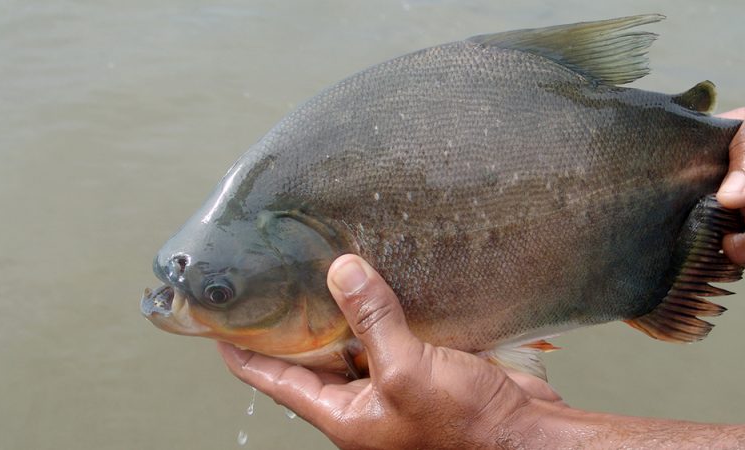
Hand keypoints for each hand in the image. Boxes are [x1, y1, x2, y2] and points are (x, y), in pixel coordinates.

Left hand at [218, 254, 563, 448]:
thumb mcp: (406, 373)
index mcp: (345, 415)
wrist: (524, 438)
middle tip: (275, 281)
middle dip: (296, 323)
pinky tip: (379, 280)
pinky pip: (393, 334)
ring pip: (356, 341)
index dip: (245, 355)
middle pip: (314, 357)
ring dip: (343, 309)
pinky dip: (384, 309)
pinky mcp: (424, 366)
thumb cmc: (464, 429)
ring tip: (322, 270)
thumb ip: (372, 322)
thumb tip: (342, 273)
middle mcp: (363, 402)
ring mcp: (394, 384)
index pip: (276, 382)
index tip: (221, 328)